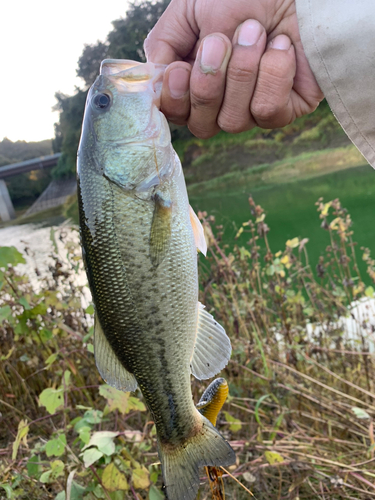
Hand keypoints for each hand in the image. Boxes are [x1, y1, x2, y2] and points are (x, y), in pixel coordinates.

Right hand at [145, 0, 322, 137]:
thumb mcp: (190, 9)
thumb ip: (162, 45)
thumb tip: (154, 83)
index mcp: (196, 80)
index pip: (177, 114)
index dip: (176, 100)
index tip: (180, 69)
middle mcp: (222, 102)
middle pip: (202, 126)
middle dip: (209, 84)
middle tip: (221, 41)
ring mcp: (253, 109)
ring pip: (233, 121)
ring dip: (243, 72)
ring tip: (257, 32)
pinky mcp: (285, 110)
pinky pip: (267, 113)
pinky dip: (272, 75)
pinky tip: (281, 48)